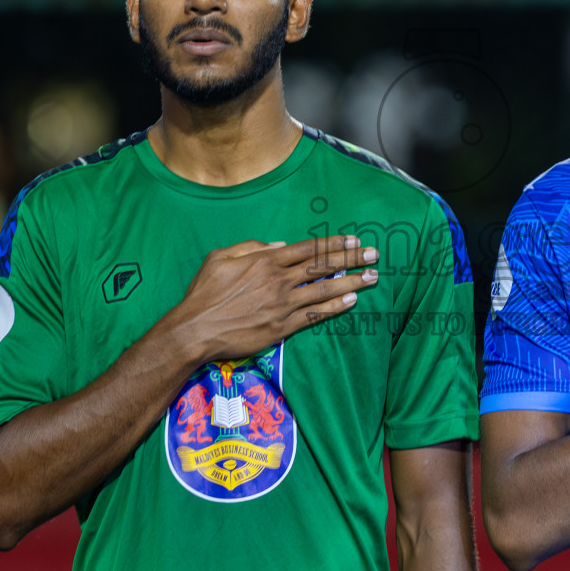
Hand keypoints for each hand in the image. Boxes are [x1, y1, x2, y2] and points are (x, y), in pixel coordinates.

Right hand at [157, 235, 379, 367]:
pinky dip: (334, 308)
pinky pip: (314, 315)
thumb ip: (251, 247)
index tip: (354, 241)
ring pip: (324, 289)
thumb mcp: (220, 257)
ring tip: (372, 277)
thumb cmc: (204, 293)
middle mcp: (278, 280)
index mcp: (265, 260)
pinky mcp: (281, 327)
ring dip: (351, 282)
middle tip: (374, 255)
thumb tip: (279, 245)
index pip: (308, 249)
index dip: (334, 244)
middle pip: (322, 266)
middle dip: (352, 259)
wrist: (194, 330)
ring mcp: (282, 304)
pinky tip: (351, 301)